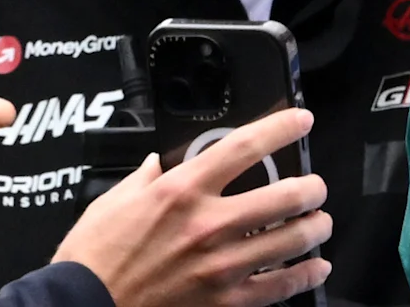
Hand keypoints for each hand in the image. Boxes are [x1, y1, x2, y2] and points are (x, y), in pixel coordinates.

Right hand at [51, 106, 332, 306]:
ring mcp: (222, 264)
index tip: (300, 121)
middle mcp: (208, 224)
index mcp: (181, 190)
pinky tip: (316, 267)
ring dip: (315, 228)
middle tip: (316, 186)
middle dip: (311, 188)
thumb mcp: (115, 199)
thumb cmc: (96, 253)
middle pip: (284, 196)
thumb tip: (157, 165)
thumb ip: (145, 178)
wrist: (88, 302)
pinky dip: (305, 275)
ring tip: (320, 221)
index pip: (243, 148)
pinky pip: (280, 286)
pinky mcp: (226, 300)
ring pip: (291, 241)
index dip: (280, 129)